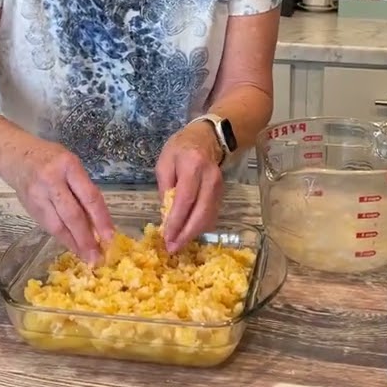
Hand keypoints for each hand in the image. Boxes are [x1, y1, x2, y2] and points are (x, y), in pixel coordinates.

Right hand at [2, 142, 115, 264]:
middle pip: (72, 215)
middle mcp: (52, 180)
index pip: (89, 196)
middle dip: (86, 239)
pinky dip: (62, 237)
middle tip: (97, 257)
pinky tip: (72, 246)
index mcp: (69, 166)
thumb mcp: (71, 164)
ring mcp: (38, 195)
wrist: (16, 155)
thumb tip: (98, 222)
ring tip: (86, 257)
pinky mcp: (29, 207)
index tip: (110, 237)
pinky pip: (48, 226)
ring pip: (57, 225)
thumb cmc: (51, 158)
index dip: (101, 219)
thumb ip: (83, 189)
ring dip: (74, 243)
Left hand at [155, 121, 224, 252]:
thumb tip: (165, 214)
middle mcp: (210, 178)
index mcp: (193, 166)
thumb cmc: (181, 148)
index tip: (166, 237)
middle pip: (201, 213)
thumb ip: (165, 186)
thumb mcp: (165, 161)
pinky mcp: (222, 194)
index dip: (176, 221)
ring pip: (208, 217)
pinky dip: (199, 227)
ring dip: (193, 234)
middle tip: (172, 248)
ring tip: (177, 244)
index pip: (185, 199)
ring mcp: (219, 187)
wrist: (207, 138)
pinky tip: (187, 233)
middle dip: (186, 234)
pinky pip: (211, 215)